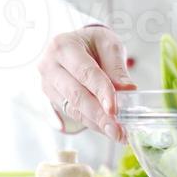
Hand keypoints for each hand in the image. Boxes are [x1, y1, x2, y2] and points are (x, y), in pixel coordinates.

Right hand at [38, 25, 135, 141]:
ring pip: (73, 108)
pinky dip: (91, 123)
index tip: (115, 110)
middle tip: (119, 130)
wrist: (76, 45)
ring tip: (117, 133)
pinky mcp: (51, 99)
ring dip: (96, 123)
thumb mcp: (108, 44)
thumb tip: (128, 90)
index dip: (101, 91)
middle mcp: (50, 66)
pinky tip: (106, 129)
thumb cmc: (92, 43)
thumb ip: (116, 67)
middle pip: (76, 94)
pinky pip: (72, 114)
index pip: (85, 72)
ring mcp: (48, 84)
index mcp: (63, 46)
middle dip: (99, 115)